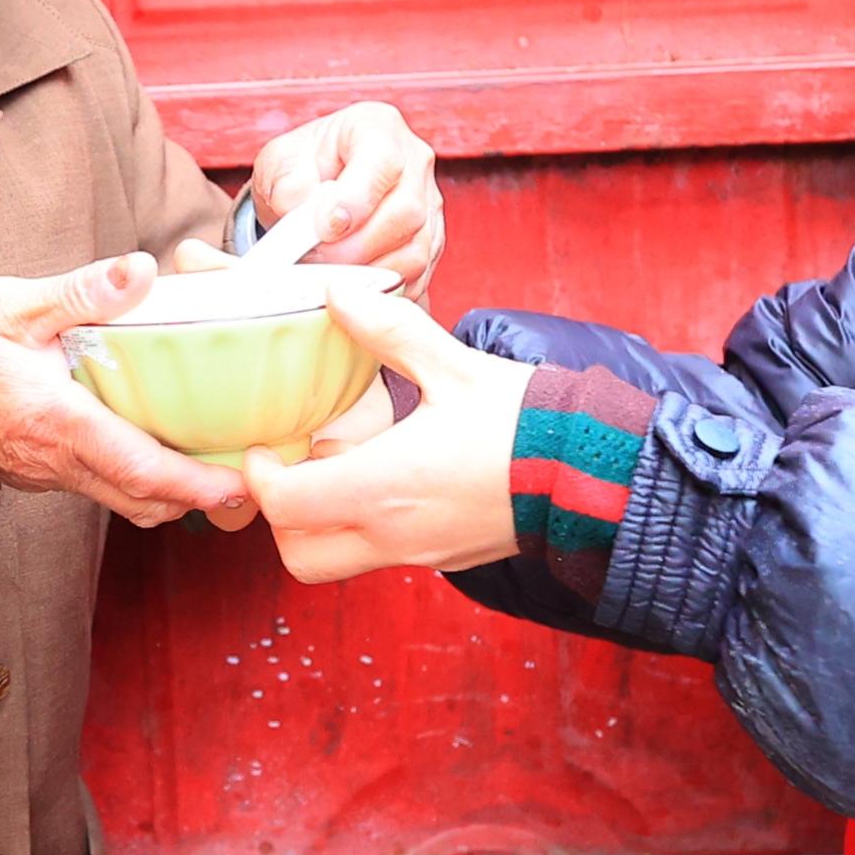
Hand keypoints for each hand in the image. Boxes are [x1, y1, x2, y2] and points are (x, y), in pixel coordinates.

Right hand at [0, 255, 255, 529]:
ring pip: (117, 499)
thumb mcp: (12, 302)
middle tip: (244, 482)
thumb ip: (83, 291)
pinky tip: (145, 442)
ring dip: (164, 492)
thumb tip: (141, 271)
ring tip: (207, 465)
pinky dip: (129, 478)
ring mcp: (38, 473)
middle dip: (195, 500)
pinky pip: (91, 486)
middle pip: (141, 501)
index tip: (241, 486)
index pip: (143, 471)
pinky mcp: (27, 470)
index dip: (199, 486)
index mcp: (56, 423)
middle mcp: (52, 462)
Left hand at [243, 287, 527, 581]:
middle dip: (281, 516)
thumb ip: (389, 330)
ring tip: (346, 465)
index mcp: (385, 486)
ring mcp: (418, 554)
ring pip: (337, 561)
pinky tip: (389, 475)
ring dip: (322, 522)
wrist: (593, 474)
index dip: (261, 478)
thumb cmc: (525, 422)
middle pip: (298, 554)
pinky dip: (364, 523)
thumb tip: (336, 293)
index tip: (267, 446)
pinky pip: (380, 553)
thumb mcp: (454, 365)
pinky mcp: (441, 559)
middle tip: (294, 465)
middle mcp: (393, 534)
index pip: (285, 506)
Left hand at [247, 102, 442, 291]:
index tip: (324, 227)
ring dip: (367, 273)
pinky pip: (418, 275)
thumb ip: (286, 183)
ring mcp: (428, 203)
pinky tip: (351, 286)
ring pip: (415, 250)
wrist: (313, 187)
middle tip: (316, 258)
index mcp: (377, 127)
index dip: (356, 199)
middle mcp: (414, 161)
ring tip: (328, 273)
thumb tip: (300, 210)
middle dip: (355, 246)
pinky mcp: (430, 240)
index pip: (383, 162)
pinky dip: (381, 288)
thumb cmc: (301, 168)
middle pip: (406, 212)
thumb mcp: (279, 163)